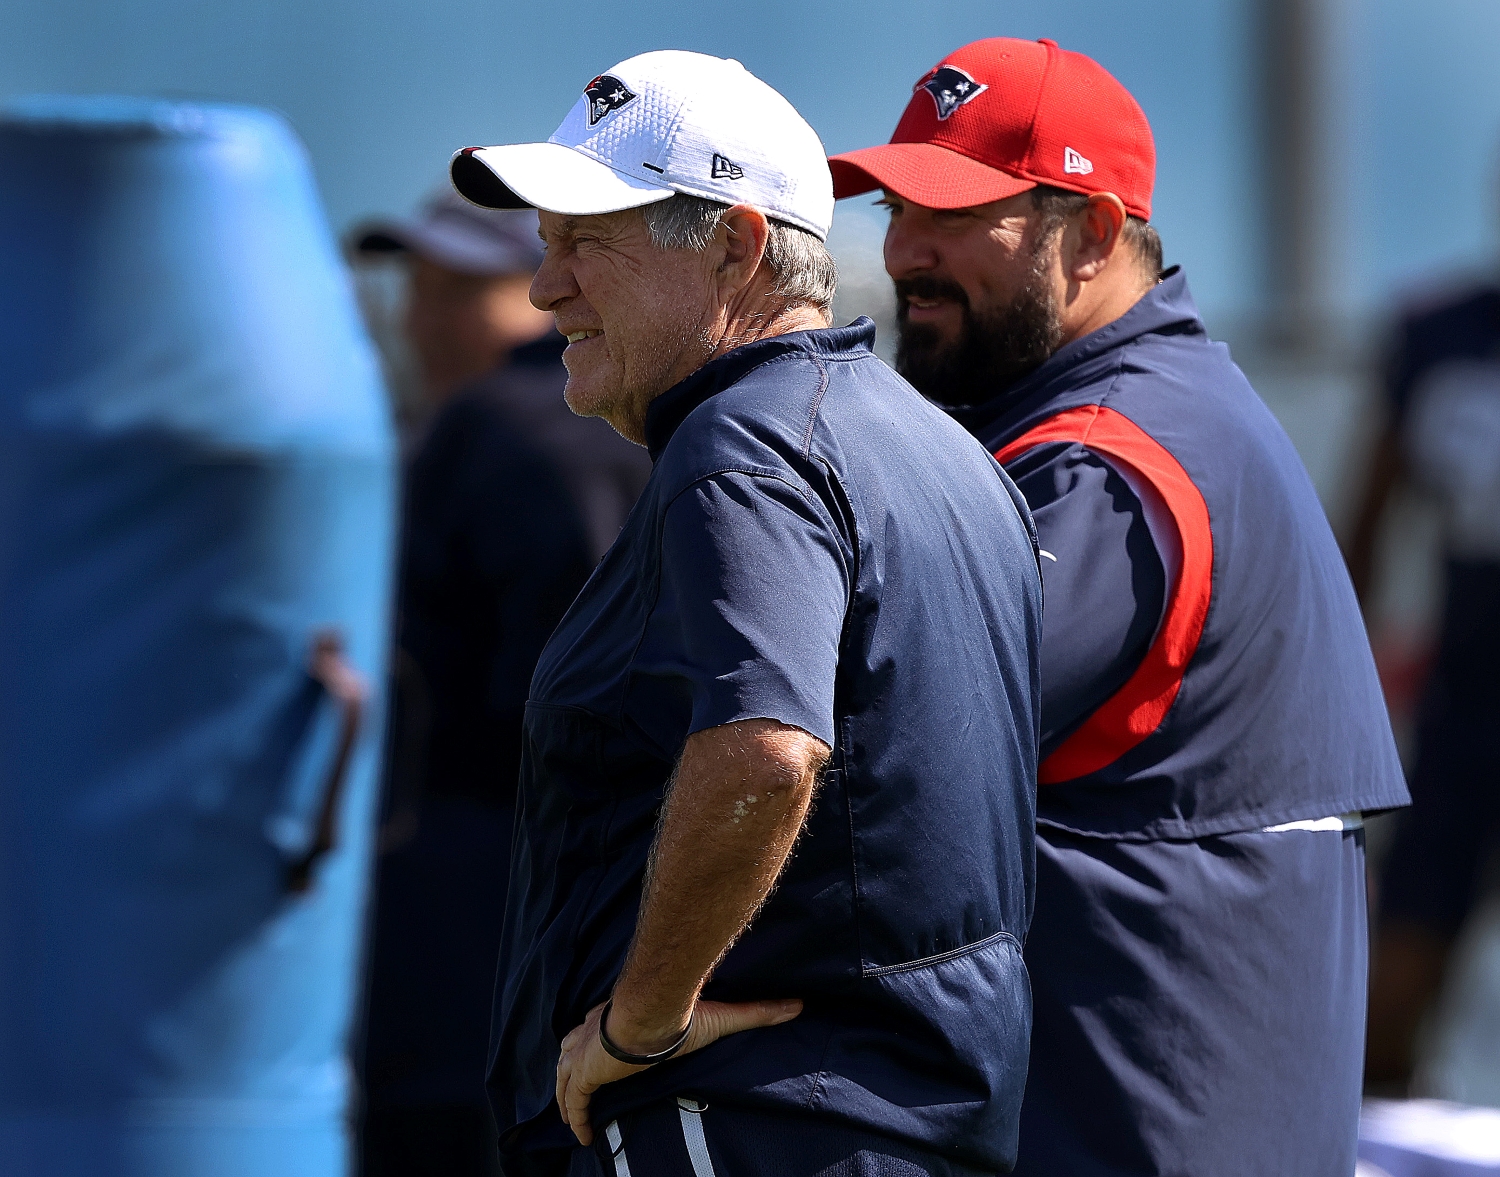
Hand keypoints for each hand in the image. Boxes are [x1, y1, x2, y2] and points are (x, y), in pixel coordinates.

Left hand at [555, 996, 801, 1144]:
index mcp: (618, 1017)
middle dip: (573, 1069)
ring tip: (576, 1115)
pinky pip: (572, 1101)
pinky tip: (581, 1134)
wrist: (651, 1014)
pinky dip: (573, 1116)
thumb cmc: (680, 1016)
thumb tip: (797, 1005)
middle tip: (580, 1090)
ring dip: (567, 1094)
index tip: (605, 1060)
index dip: (599, 1044)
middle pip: (573, 1050)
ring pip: (564, 1075)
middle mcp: (594, 1032)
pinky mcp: (583, 1074)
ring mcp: (584, 1052)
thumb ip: (756, 1012)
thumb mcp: (720, 1015)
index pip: (601, 1028)